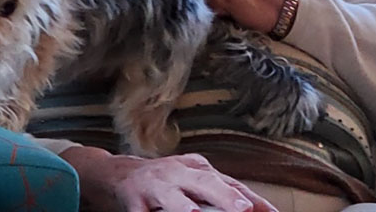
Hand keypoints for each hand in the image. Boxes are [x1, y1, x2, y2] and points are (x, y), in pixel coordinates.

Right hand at [60, 146, 277, 211]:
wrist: (118, 174)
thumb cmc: (166, 182)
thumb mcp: (193, 181)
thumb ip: (222, 192)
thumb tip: (257, 207)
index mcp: (196, 167)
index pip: (229, 183)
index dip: (250, 199)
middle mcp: (177, 172)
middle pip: (205, 183)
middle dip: (225, 197)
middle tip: (243, 209)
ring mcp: (155, 186)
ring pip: (172, 198)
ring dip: (184, 207)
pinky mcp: (134, 201)